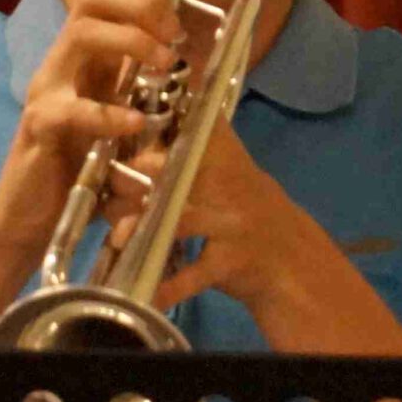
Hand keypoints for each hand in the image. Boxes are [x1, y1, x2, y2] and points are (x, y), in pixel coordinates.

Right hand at [0, 0, 182, 251]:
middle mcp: (61, 64)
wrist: (27, 216)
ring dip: (131, 42)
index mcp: (82, 59)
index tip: (177, 24)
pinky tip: (134, 125)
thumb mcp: (115, 122)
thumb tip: (187, 71)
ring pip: (81, 35)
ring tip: (164, 66)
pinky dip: (107, 114)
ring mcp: (47, 90)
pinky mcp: (39, 126)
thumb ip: (137, 93)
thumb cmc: (77, 170)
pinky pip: (71, 109)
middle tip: (173, 35)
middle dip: (141, 5)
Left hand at [111, 121, 401, 357]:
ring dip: (141, 228)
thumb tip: (140, 136)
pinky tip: (146, 290)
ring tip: (115, 235)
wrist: (292, 262)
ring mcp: (233, 222)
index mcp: (227, 157)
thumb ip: (195, 149)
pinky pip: (195, 273)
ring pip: (179, 219)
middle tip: (109, 181)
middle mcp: (231, 184)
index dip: (169, 116)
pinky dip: (169, 285)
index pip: (198, 126)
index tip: (134, 111)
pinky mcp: (233, 260)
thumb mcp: (228, 173)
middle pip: (177, 172)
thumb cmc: (246, 212)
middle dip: (139, 176)